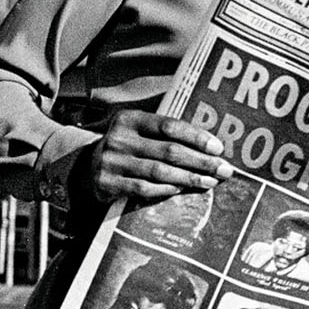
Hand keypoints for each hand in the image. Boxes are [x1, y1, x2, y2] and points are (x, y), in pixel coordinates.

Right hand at [73, 109, 233, 206]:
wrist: (84, 166)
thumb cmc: (125, 148)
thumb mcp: (137, 131)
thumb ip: (164, 134)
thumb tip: (208, 145)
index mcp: (130, 118)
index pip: (169, 125)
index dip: (196, 137)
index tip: (219, 148)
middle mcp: (120, 138)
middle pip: (169, 151)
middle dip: (201, 161)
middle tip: (223, 170)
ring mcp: (112, 161)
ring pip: (159, 172)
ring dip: (188, 179)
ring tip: (209, 182)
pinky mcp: (107, 183)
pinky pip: (143, 188)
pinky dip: (165, 190)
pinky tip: (180, 190)